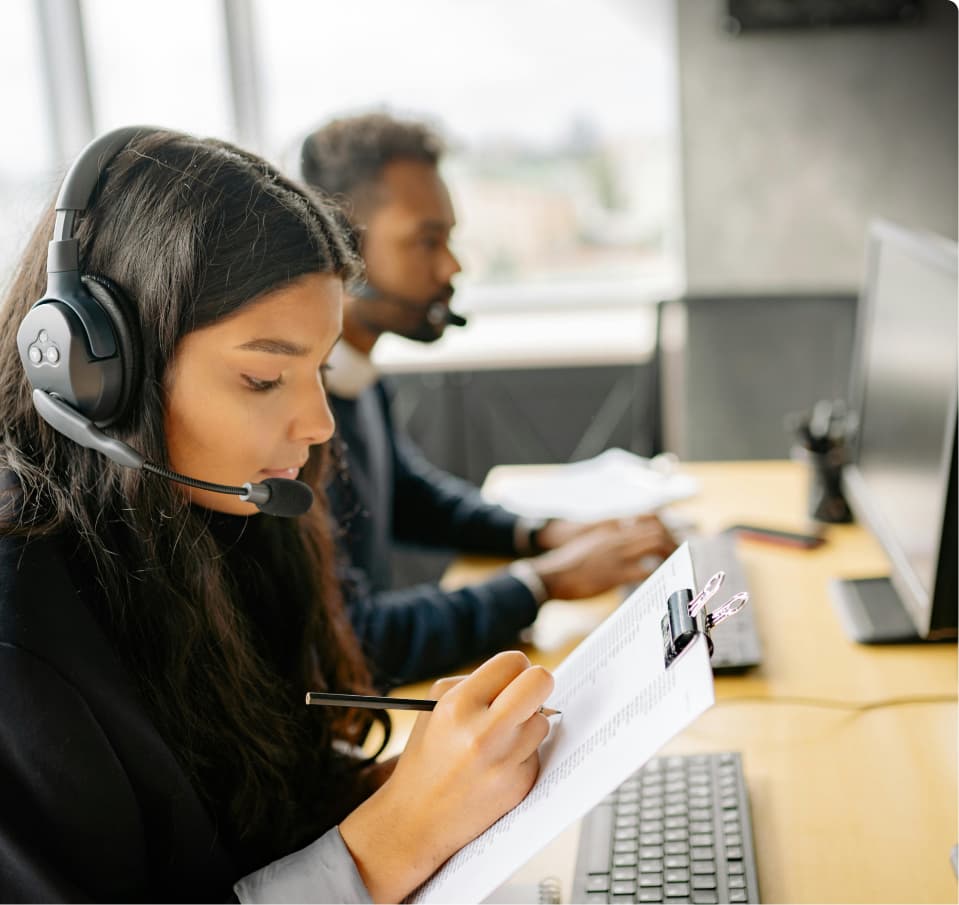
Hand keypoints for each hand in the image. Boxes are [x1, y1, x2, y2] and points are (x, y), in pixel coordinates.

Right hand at [338, 651, 553, 902]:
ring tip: (499, 739)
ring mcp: (504, 762)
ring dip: (528, 724)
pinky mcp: (519, 785)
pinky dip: (523, 753)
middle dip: (537, 684)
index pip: (513, 662)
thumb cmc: (428, 755)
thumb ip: (476, 684)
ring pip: (543, 720)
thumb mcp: (435, 707)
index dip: (514, 668)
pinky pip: (537, 752)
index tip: (511, 678)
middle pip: (540, 682)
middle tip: (527, 695)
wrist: (417, 819)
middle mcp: (483, 733)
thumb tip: (519, 676)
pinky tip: (497, 765)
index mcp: (458, 706)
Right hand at [529, 516, 676, 599]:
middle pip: (656, 530)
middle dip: (672, 541)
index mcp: (609, 529)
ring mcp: (616, 555)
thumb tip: (622, 540)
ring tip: (675, 565)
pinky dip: (657, 573)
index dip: (663, 527)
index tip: (670, 537)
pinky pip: (645, 569)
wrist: (549, 576)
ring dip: (670, 554)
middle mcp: (615, 538)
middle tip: (678, 553)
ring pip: (655, 544)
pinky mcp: (614, 574)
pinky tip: (661, 580)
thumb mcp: (588, 542)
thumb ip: (606, 538)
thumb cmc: (567, 563)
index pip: (645, 518)